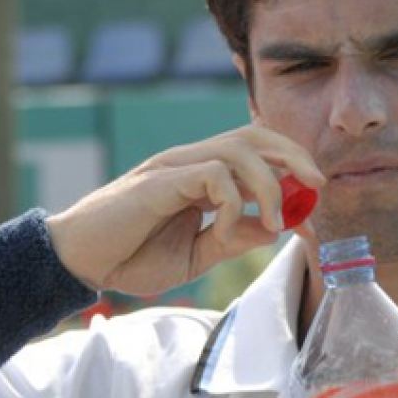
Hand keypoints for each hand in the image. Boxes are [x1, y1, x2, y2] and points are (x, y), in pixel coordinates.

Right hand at [45, 126, 324, 295]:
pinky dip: (232, 203)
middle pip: (254, 135)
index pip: (257, 152)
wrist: (78, 263)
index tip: (313, 204)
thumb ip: (233, 239)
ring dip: (268, 184)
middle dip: (294, 155)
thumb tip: (274, 229)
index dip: (291, 169)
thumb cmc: (130, 258)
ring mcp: (175, 165)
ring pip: (240, 148)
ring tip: (275, 222)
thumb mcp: (195, 255)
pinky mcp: (160, 179)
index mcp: (201, 175)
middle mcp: (191, 161)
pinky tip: (223, 233)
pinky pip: (213, 174)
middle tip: (318, 185)